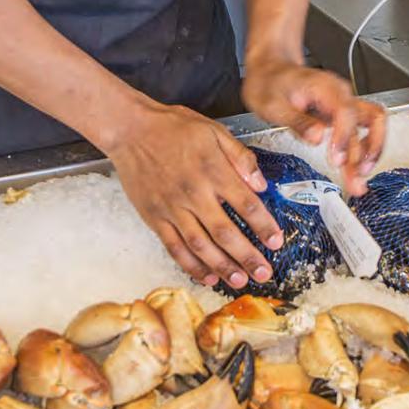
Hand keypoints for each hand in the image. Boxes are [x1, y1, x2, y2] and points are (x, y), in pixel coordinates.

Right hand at [105, 99, 283, 288]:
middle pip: (225, 232)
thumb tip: (261, 184)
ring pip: (201, 245)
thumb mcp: (214, 130)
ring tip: (240, 281)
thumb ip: (240, 157)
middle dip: (247, 256)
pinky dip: (191, 265)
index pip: (246, 204)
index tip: (276, 241)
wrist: (131, 130)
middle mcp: (194, 193)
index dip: (264, 226)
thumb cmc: (174, 127)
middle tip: (264, 273)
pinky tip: (206, 276)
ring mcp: (172, 208)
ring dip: (222, 267)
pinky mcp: (155, 218)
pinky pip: (174, 247)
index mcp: (213, 171)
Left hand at [242, 59, 386, 196]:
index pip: (347, 112)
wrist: (271, 70)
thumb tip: (317, 138)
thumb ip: (297, 121)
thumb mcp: (273, 104)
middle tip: (357, 178)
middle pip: (369, 120)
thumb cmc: (270, 82)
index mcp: (326, 88)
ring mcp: (344, 104)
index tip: (337, 160)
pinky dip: (362, 151)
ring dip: (368, 155)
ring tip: (359, 179)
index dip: (344, 137)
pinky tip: (354, 168)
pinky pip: (361, 131)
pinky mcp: (342, 115)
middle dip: (367, 152)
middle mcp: (341, 95)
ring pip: (369, 128)